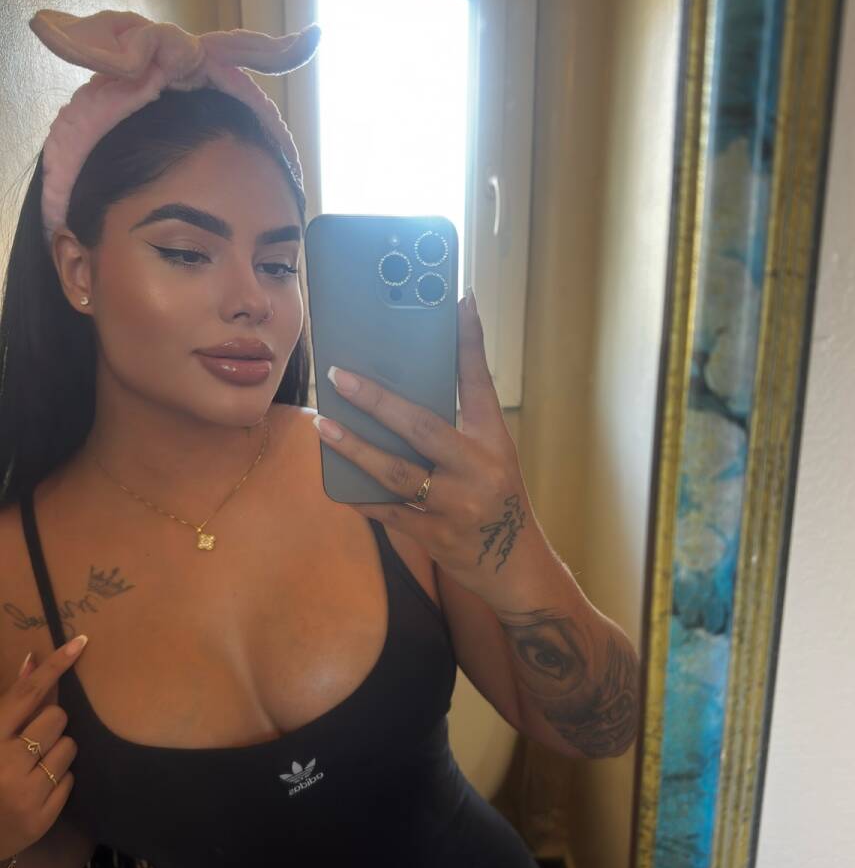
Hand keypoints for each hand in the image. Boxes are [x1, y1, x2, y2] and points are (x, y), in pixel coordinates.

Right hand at [0, 638, 85, 860]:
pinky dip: (58, 782)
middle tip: (31, 743)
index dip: (55, 665)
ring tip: (31, 769)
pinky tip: (36, 791)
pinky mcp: (41, 818)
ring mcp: (24, 793)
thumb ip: (10, 704)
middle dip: (50, 725)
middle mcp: (4, 764)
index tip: (81, 642)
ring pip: (69, 748)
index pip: (26, 693)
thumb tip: (32, 661)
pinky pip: (71, 780)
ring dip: (56, 753)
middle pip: (57, 718)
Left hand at [312, 289, 538, 602]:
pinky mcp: (435, 536)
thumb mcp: (493, 457)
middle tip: (340, 376)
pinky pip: (386, 512)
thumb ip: (458, 427)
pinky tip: (334, 480)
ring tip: (324, 426)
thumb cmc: (497, 501)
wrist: (517, 568)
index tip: (457, 299)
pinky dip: (359, 496)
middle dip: (377, 400)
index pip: (481, 382)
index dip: (470, 340)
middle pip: (422, 427)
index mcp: (495, 441)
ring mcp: (455, 506)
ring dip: (354, 448)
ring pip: (395, 473)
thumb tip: (406, 391)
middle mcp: (478, 470)